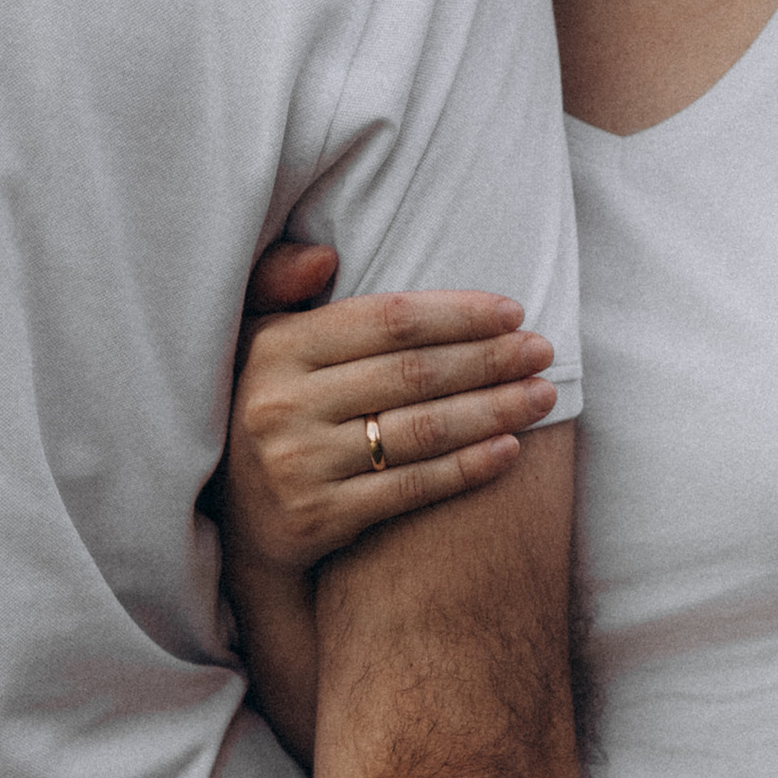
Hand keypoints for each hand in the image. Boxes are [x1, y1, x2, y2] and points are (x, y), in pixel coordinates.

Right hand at [225, 239, 559, 580]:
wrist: (235, 521)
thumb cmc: (266, 408)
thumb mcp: (255, 338)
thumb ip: (279, 283)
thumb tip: (326, 256)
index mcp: (275, 348)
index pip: (386, 320)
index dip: (457, 313)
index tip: (513, 312)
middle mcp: (283, 404)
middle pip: (413, 374)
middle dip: (489, 359)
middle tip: (542, 352)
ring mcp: (300, 464)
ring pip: (420, 431)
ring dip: (493, 411)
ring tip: (541, 396)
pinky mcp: (318, 518)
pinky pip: (410, 487)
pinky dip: (466, 468)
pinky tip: (509, 451)